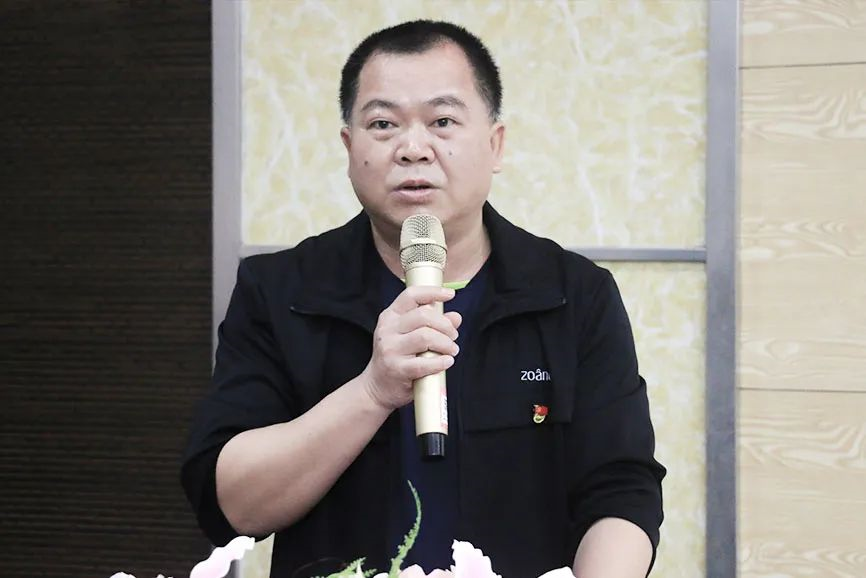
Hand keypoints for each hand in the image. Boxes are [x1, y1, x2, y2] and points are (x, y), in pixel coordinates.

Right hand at [361, 286, 461, 410]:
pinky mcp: (397, 369)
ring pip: (426, 336)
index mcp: (390, 316)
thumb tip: (456, 317)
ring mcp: (390, 349)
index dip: (432, 292)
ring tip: (451, 350)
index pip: (411, 295)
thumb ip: (433, 324)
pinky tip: (447, 362)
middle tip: (453, 336)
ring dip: (446, 343)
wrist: (376, 387)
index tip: (450, 295)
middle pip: (424, 316)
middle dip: (445, 325)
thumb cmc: (397, 358)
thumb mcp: (409, 336)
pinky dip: (441, 362)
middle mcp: (387, 330)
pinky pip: (425, 363)